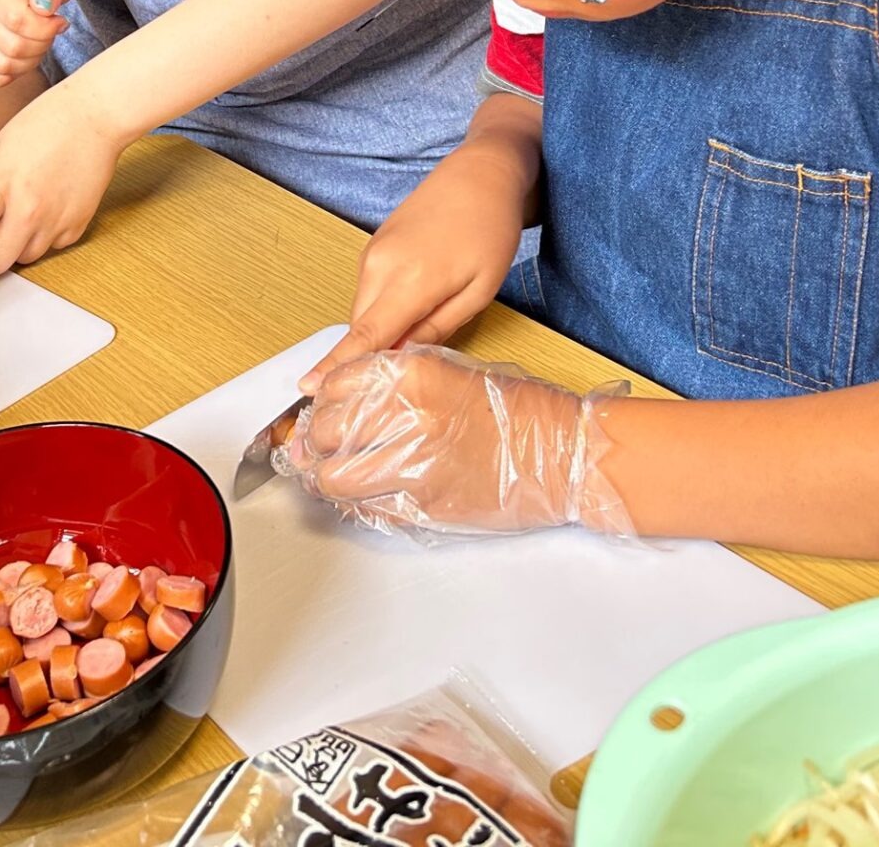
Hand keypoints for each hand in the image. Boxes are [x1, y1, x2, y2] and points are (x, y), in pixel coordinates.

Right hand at [0, 0, 77, 86]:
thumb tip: (43, 5)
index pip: (16, 20)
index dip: (44, 28)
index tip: (58, 20)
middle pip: (11, 46)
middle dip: (41, 44)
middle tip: (51, 29)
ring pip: (2, 64)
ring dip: (30, 60)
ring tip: (39, 39)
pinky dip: (12, 73)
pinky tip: (25, 55)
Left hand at [0, 85, 124, 266]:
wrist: (97, 116)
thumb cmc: (49, 120)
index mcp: (4, 183)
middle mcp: (31, 209)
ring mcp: (57, 220)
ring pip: (27, 257)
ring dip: (15, 245)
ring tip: (20, 214)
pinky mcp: (78, 225)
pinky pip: (53, 246)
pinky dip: (43, 236)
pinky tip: (46, 209)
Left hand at [283, 346, 630, 539]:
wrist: (561, 454)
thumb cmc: (514, 410)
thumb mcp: (452, 370)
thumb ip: (397, 378)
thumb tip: (341, 394)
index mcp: (412, 374)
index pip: (335, 383)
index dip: (323, 399)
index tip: (322, 408)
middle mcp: (405, 416)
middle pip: (325, 429)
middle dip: (317, 439)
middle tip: (320, 444)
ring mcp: (412, 465)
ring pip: (334, 477)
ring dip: (326, 477)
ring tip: (331, 474)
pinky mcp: (423, 506)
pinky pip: (366, 508)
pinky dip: (355, 503)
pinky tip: (362, 495)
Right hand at [302, 152, 525, 391]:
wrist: (480, 174)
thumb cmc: (490, 232)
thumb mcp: (478, 290)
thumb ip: (437, 328)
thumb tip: (401, 357)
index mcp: (409, 281)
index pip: (366, 334)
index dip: (337, 364)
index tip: (308, 387)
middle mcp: (379, 267)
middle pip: (361, 328)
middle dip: (369, 355)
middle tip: (397, 379)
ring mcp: (372, 253)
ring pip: (364, 310)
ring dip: (381, 329)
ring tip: (421, 329)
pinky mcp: (373, 246)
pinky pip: (369, 291)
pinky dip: (382, 308)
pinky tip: (414, 303)